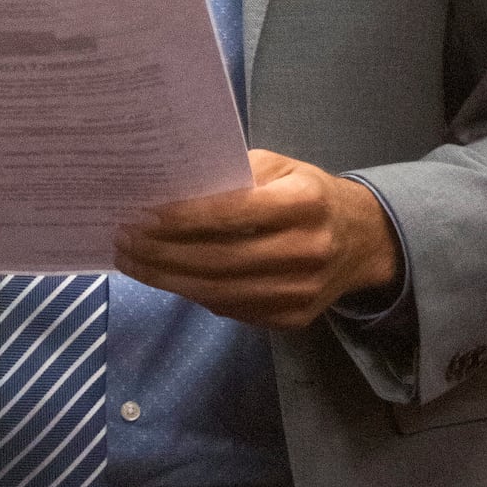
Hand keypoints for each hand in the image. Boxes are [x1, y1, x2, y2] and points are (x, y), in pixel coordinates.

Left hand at [113, 150, 398, 329]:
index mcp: (305, 201)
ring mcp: (302, 291)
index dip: (182, 217)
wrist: (362, 241)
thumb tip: (170, 190)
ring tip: (133, 262)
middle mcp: (307, 249)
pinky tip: (167, 277)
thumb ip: (233, 176)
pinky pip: (231, 309)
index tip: (141, 215)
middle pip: (219, 259)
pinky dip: (193, 294)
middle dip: (162, 253)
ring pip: (220, 292)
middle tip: (124, 240)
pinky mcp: (294, 318)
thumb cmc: (309, 194)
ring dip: (167, 279)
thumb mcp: (280, 168)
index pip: (233, 213)